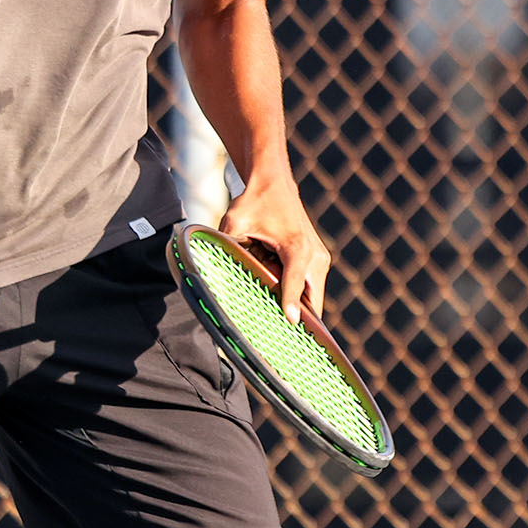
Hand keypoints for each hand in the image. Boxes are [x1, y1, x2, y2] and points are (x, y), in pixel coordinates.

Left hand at [221, 175, 330, 323]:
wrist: (274, 181)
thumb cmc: (254, 200)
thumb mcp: (234, 222)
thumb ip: (226, 245)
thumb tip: (208, 268)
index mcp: (296, 247)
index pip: (296, 286)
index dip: (291, 307)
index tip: (290, 326)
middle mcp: (314, 254)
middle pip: (314, 300)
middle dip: (302, 322)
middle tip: (285, 347)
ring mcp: (319, 257)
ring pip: (315, 296)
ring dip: (299, 309)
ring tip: (279, 330)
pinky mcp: (317, 258)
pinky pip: (311, 287)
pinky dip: (300, 298)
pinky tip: (282, 309)